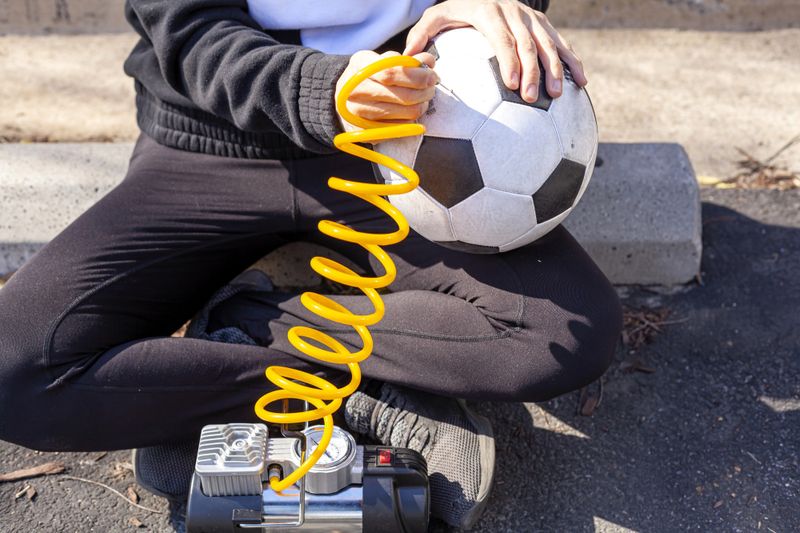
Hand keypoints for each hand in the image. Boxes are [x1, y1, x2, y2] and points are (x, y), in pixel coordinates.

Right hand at [335, 50, 438, 131]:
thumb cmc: (366, 76)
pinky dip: (413, 118)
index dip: (418, 75)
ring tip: (423, 98)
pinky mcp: (369, 132)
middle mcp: (357, 92)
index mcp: (360, 68)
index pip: (393, 73)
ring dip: (423, 105)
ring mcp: (361, 115)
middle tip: (431, 87)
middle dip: (426, 91)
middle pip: (404, 96)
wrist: (342, 100)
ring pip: (408, 113)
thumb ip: (405, 59)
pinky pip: (403, 127)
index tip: (432, 74)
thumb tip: (428, 62)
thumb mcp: (379, 59)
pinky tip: (411, 110)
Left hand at [403, 0, 587, 102]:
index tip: (512, 84)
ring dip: (557, 69)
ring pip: (549, 43)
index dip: (509, 60)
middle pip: (528, 44)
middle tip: (533, 99)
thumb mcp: (436, 17)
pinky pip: (561, 44)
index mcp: (489, 12)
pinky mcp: (543, 25)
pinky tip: (581, 83)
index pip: (502, 38)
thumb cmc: (456, 11)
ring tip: (559, 95)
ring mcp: (532, 19)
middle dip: (533, 71)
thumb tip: (408, 58)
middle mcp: (515, 13)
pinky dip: (573, 62)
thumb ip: (422, 35)